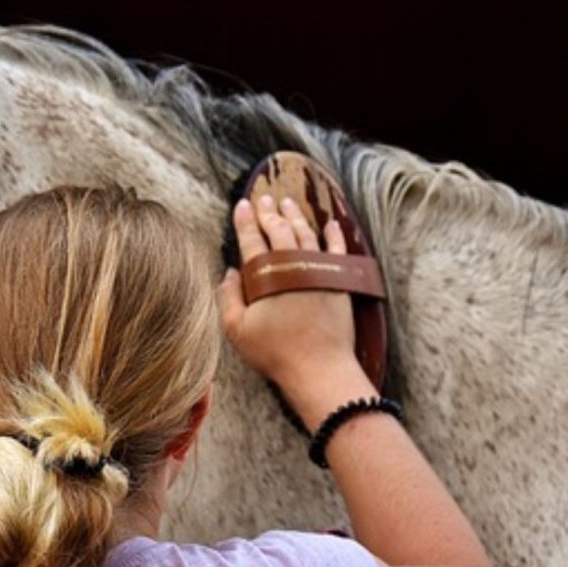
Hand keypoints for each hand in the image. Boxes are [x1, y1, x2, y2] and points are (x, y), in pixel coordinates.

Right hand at [217, 195, 368, 404]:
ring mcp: (319, 270)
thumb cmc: (275, 352)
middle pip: (279, 230)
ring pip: (306, 233)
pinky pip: (337, 250)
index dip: (245, 221)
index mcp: (265, 275)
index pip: (252, 239)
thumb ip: (228, 297)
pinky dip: (333, 235)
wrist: (320, 368)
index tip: (242, 205)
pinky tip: (329, 223)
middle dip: (269, 212)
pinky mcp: (339, 280)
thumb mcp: (237, 330)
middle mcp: (293, 265)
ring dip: (296, 216)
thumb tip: (230, 272)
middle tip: (263, 198)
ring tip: (288, 203)